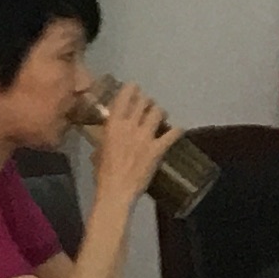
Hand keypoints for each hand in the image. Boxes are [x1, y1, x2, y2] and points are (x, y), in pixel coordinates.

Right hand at [86, 82, 176, 196]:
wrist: (116, 190)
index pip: (123, 99)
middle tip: (148, 103)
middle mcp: (130, 126)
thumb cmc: (103, 173)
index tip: (135, 86)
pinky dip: (177, 130)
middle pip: (143, 103)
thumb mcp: (98, 152)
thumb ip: (105, 140)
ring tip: (161, 114)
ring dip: (160, 111)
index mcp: (113, 125)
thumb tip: (106, 138)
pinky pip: (172, 134)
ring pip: (157, 113)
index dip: (131, 89)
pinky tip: (180, 129)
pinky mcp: (158, 148)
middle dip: (147, 101)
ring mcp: (145, 136)